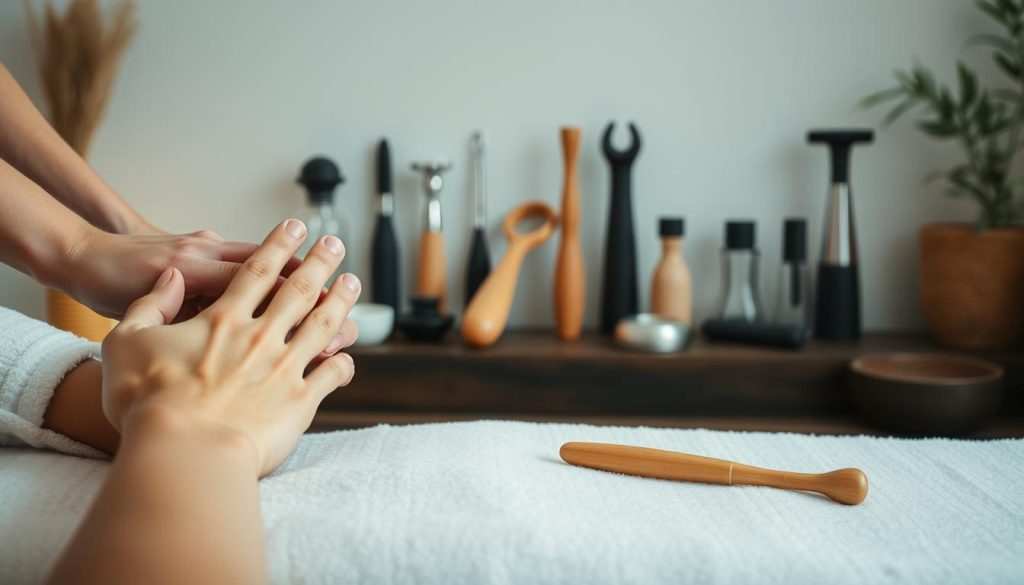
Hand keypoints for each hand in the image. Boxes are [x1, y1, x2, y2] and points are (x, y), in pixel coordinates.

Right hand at [100, 219, 359, 476]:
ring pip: (322, 324)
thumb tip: (169, 279)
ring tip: (353, 284)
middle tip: (335, 244)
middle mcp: (259, 337)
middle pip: (298, 289)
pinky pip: (330, 375)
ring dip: (340, 301)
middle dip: (320, 262)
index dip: (278, 245)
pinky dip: (342, 363)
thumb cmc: (145, 402)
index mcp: (222, 318)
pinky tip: (345, 357)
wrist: (180, 453)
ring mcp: (283, 367)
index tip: (297, 227)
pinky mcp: (298, 402)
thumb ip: (150, 305)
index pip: (257, 270)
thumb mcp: (126, 341)